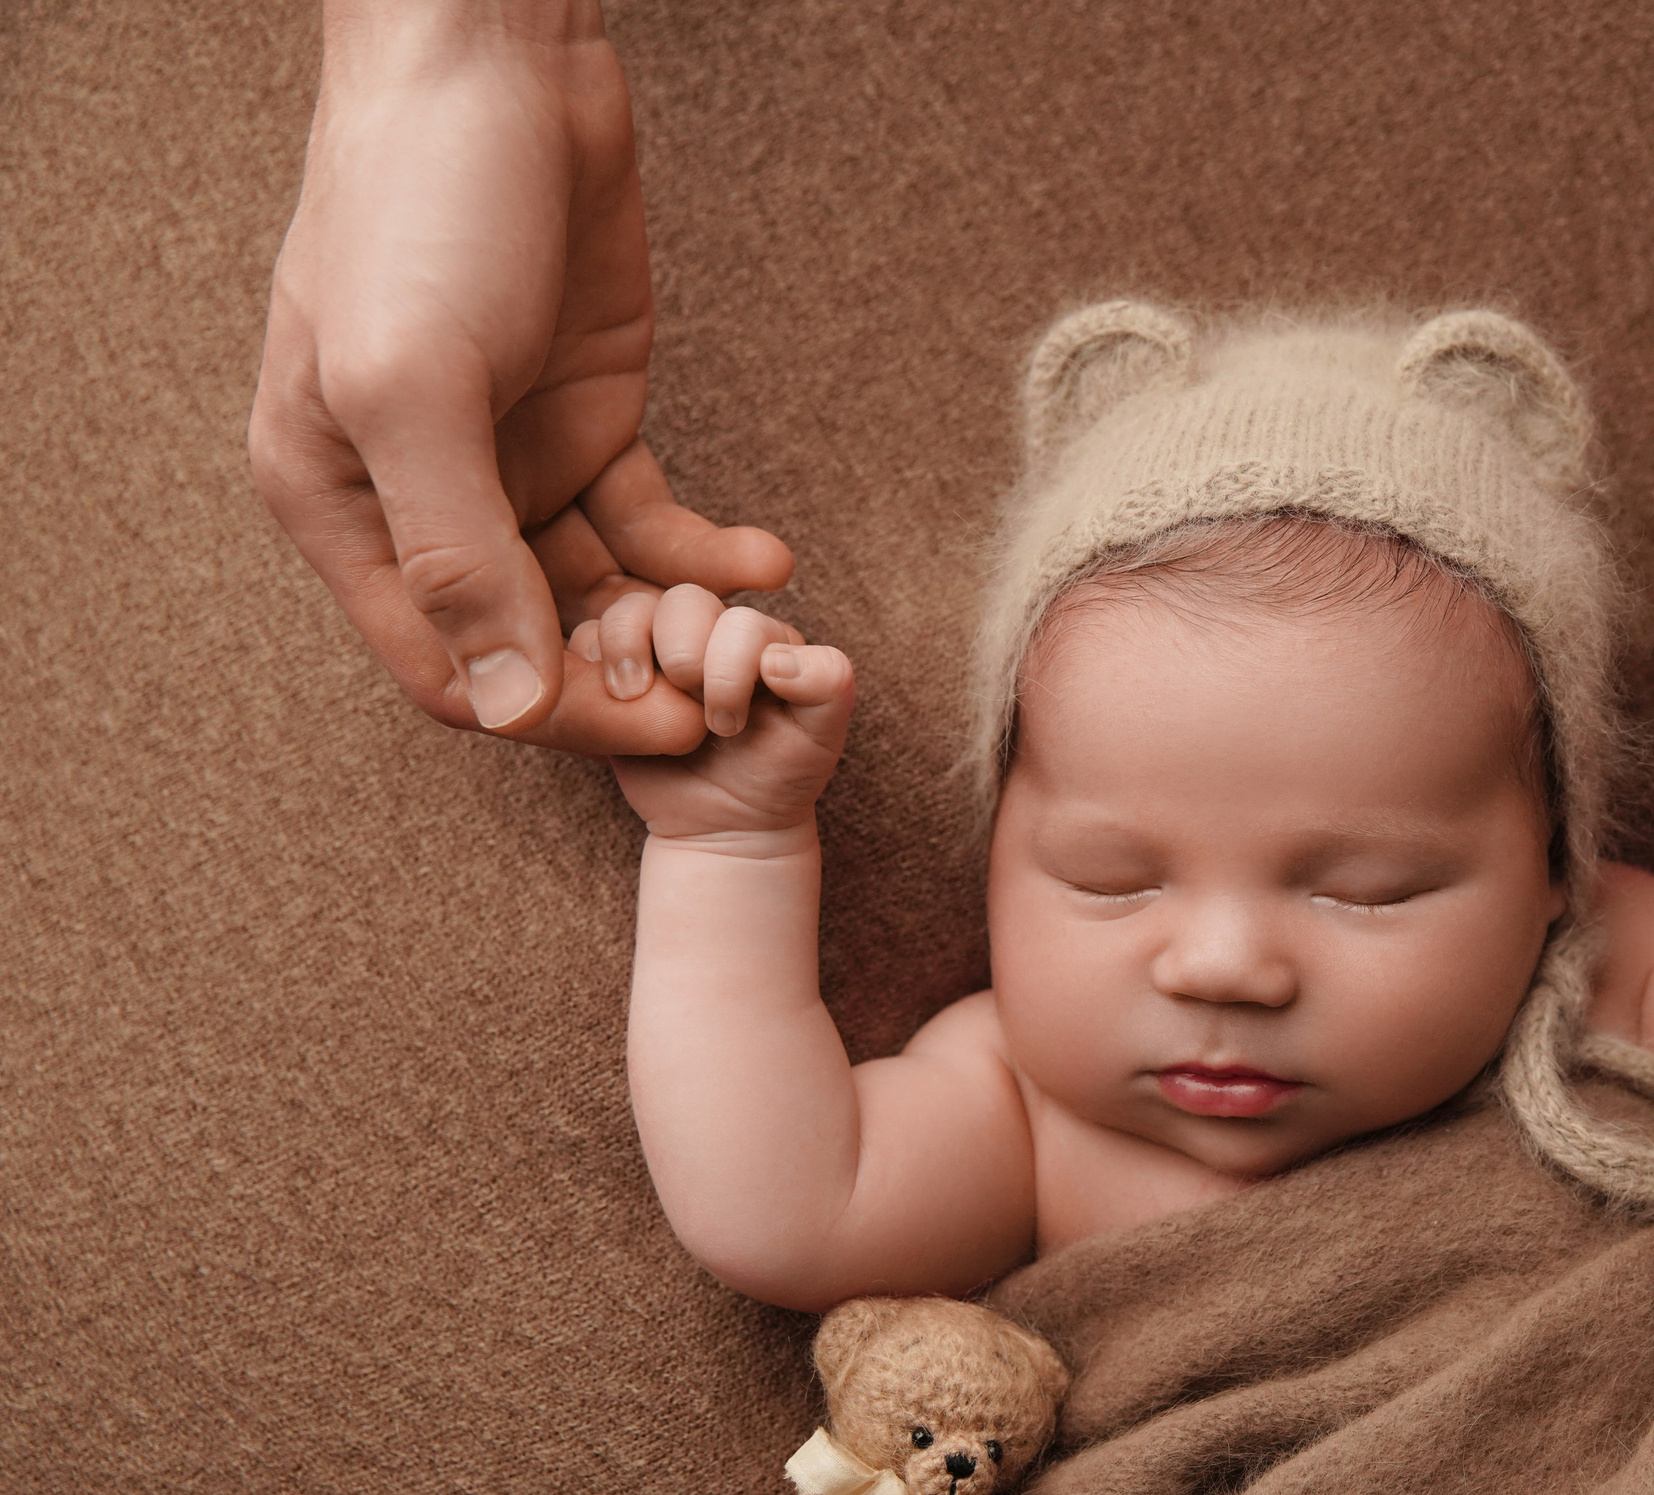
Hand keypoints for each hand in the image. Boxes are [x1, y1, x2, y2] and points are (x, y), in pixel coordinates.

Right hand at [248, 6, 790, 751]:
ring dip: (674, 623)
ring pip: (599, 595)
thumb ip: (457, 550)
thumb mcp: (416, 386)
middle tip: (729, 688)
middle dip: (627, 677)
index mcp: (342, 508)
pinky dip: (708, 551)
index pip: (450, 670)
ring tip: (757, 627)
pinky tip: (767, 555)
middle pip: (530, 646)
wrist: (497, 67)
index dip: (553, 713)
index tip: (661, 724)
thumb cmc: (420, 208)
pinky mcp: (590, 422)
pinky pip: (651, 523)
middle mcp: (425, 503)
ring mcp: (514, 464)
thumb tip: (510, 705)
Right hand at [607, 591, 857, 839]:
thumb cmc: (780, 774)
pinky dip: (590, 664)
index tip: (731, 726)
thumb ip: (828, 685)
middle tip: (696, 715)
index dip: (730, 669)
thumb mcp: (822, 736)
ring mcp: (658, 649)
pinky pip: (585, 641)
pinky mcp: (614, 675)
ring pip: (629, 609)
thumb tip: (780, 659)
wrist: (727, 824)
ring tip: (634, 696)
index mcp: (763, 636)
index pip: (741, 620)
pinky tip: (614, 704)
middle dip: (683, 656)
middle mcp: (710, 630)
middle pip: (683, 601)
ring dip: (628, 648)